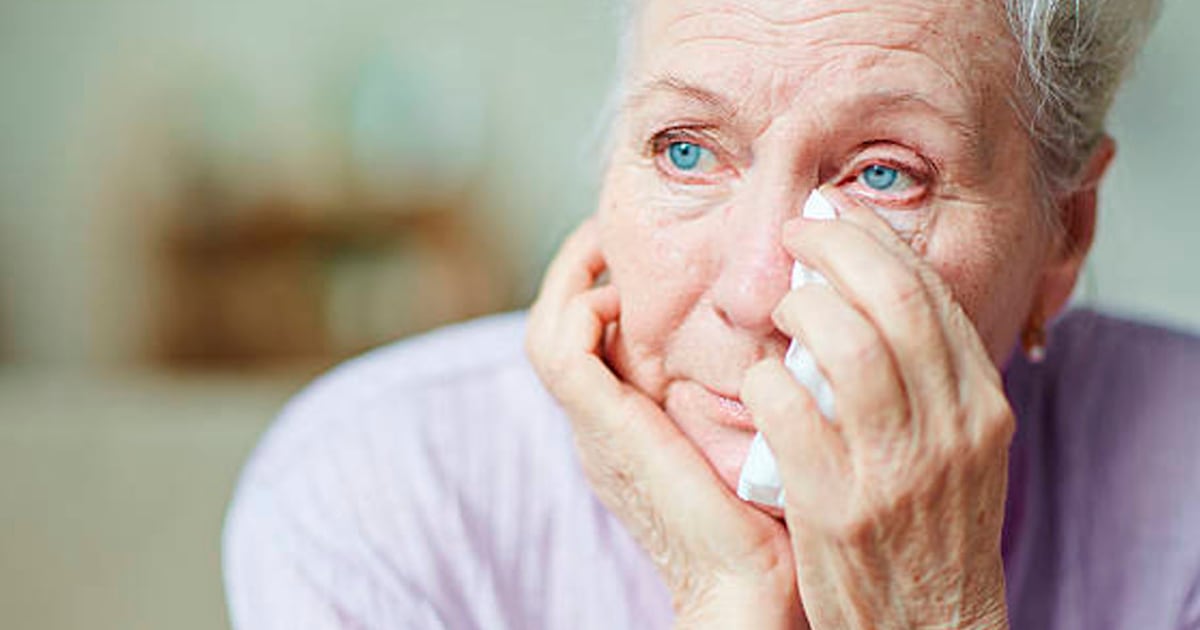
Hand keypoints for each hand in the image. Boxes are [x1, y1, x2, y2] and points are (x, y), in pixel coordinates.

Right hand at [526, 218, 804, 628]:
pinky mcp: (602, 428)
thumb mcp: (741, 436)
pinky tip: (616, 293)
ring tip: (603, 244)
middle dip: (577, 271)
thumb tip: (778, 332)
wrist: (746, 582)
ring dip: (570, 280)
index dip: (599, 288)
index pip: (587, 342)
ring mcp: (593, 429)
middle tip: (608, 230)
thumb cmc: (762, 516)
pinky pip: (562, 353)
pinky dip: (579, 311)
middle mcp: (598, 426)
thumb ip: (734, 388)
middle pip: (556, 329)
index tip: (636, 250)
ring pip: (546, 333)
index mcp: (623, 429)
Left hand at [742, 187, 1013, 628]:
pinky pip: (788, 410)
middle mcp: (949, 426)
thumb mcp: (961, 448)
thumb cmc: (932, 532)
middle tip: (795, 234)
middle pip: (892, 298)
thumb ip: (931, 376)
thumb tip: (875, 291)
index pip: (930, 293)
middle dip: (834, 247)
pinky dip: (764, 380)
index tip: (835, 217)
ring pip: (843, 343)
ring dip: (800, 308)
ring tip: (781, 310)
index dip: (874, 241)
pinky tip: (760, 383)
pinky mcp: (836, 505)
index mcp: (981, 405)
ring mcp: (893, 466)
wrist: (931, 629)